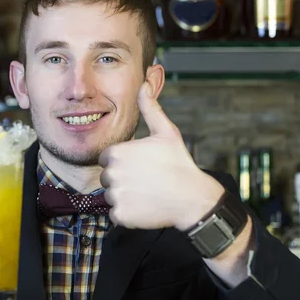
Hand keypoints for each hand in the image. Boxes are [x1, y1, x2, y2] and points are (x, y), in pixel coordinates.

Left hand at [98, 82, 223, 230]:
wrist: (192, 198)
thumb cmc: (179, 163)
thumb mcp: (166, 132)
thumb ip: (150, 108)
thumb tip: (145, 84)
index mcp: (117, 153)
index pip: (107, 159)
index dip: (123, 162)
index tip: (141, 166)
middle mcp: (112, 174)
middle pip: (107, 178)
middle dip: (122, 179)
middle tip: (145, 180)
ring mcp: (116, 196)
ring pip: (111, 196)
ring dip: (125, 197)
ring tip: (147, 193)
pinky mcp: (121, 215)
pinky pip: (116, 214)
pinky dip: (128, 214)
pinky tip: (145, 206)